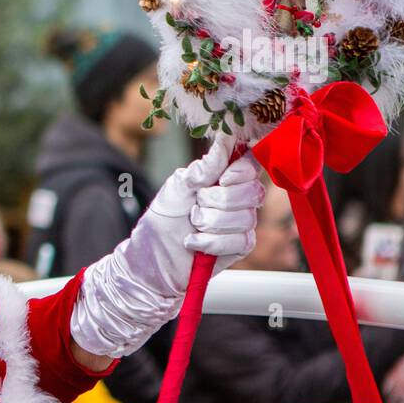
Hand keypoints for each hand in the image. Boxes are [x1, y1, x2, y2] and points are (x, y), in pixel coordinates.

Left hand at [70, 135, 263, 358]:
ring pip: (246, 217)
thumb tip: (226, 138)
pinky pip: (241, 240)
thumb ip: (205, 168)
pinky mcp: (239, 246)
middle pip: (252, 191)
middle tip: (195, 209)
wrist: (151, 264)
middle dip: (218, 201)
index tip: (222, 179)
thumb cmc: (160, 223)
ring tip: (192, 227)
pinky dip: (212, 243)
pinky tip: (195, 244)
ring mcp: (239, 223)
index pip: (250, 166)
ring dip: (211, 224)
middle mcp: (234, 199)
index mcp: (220, 179)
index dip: (241, 171)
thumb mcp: (177, 188)